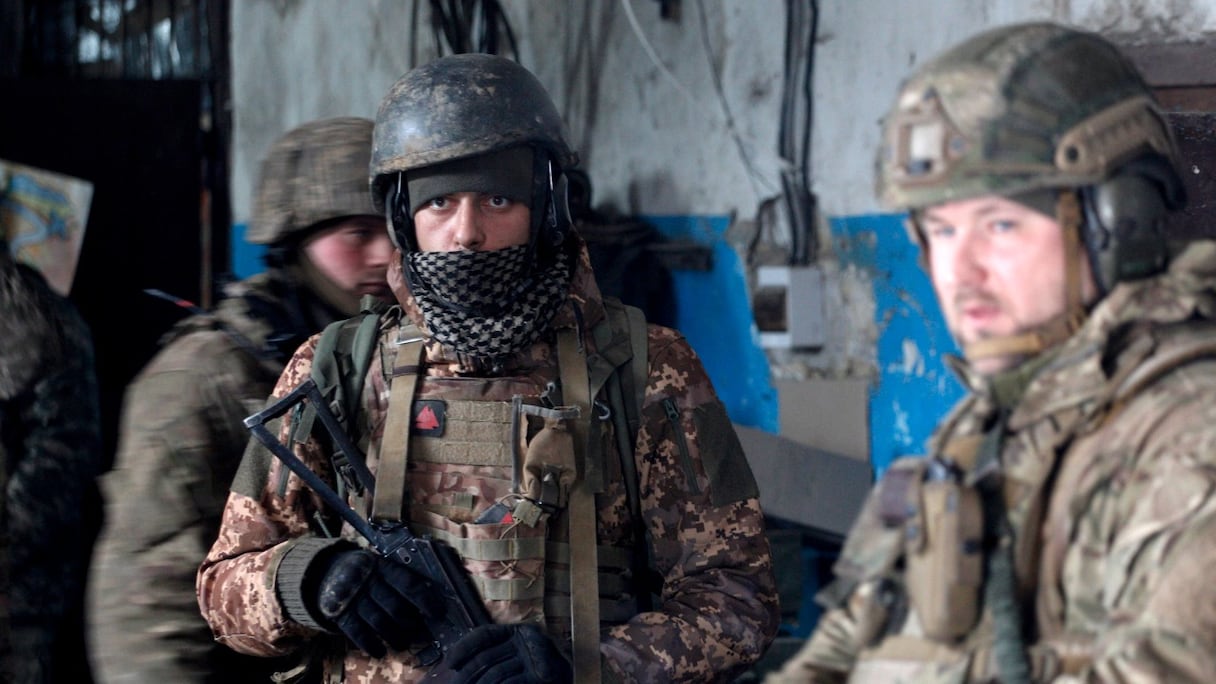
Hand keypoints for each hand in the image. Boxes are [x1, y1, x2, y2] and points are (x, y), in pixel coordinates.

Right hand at [312, 548, 444, 657]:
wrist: (326, 572)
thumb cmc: (365, 572)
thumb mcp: (380, 566)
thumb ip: (399, 579)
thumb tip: (428, 599)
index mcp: (382, 566)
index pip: (408, 583)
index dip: (424, 599)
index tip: (437, 612)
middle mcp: (367, 581)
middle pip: (394, 605)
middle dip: (410, 622)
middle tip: (418, 631)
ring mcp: (352, 598)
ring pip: (378, 621)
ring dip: (394, 636)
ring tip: (403, 644)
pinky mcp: (340, 614)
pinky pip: (357, 632)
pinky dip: (371, 644)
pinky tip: (380, 652)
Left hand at [428, 623, 572, 682]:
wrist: (570, 677)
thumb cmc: (537, 670)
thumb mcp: (517, 656)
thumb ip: (497, 654)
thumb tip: (459, 664)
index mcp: (519, 631)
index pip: (484, 634)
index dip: (464, 647)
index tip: (450, 663)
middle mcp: (528, 638)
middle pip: (487, 655)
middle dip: (467, 674)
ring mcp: (536, 656)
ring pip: (496, 673)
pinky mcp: (542, 674)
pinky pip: (511, 683)